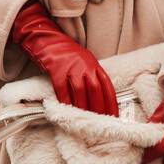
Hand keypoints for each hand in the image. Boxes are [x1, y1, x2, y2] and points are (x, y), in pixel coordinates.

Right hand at [10, 0, 117, 115]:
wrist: (49, 41)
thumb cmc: (68, 55)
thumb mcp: (85, 63)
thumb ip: (93, 77)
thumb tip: (100, 99)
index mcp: (94, 65)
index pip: (107, 86)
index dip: (112, 103)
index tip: (114, 117)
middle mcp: (85, 65)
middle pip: (95, 89)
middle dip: (99, 108)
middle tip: (100, 122)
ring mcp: (71, 67)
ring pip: (80, 91)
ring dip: (83, 107)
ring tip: (85, 120)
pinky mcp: (56, 70)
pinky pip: (62, 89)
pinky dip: (66, 101)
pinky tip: (67, 111)